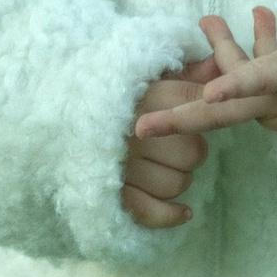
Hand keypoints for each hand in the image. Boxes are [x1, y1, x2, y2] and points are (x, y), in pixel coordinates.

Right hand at [120, 55, 221, 228]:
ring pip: (177, 183)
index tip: (194, 118)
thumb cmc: (111, 94)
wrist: (55, 114)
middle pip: (195, 153)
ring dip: (176, 179)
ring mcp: (124, 162)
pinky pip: (152, 210)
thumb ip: (187, 71)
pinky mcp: (112, 190)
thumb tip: (221, 62)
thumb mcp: (148, 75)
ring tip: (160, 166)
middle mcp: (137, 129)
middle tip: (173, 146)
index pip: (198, 111)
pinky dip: (170, 214)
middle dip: (190, 153)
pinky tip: (184, 211)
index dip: (202, 116)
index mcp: (148, 96)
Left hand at [132, 0, 276, 150]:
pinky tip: (258, 18)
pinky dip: (250, 58)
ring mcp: (275, 111)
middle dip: (181, 119)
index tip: (209, 94)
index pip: (264, 82)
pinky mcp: (276, 112)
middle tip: (140, 129)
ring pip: (236, 83)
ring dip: (223, 52)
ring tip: (209, 19)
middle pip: (224, 114)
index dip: (237, 85)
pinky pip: (253, 83)